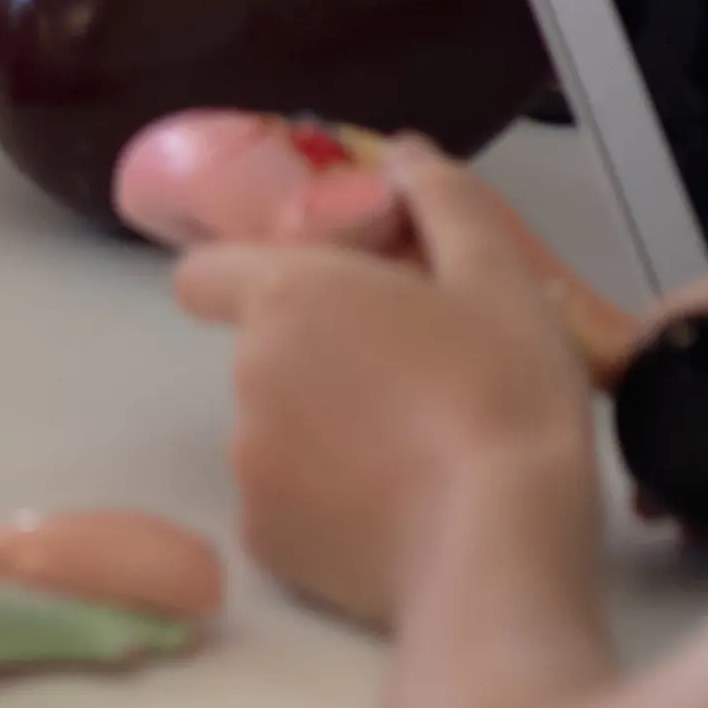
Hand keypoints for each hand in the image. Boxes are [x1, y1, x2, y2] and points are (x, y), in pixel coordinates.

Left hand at [174, 136, 607, 629]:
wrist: (497, 551)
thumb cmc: (501, 393)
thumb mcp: (497, 276)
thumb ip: (441, 199)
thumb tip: (405, 156)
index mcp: (287, 296)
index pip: (206, 271)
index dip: (254, 276)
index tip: (325, 297)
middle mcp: (246, 376)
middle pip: (262, 351)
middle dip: (320, 356)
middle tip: (414, 376)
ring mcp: (249, 468)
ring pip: (278, 430)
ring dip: (326, 431)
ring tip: (418, 452)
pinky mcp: (267, 545)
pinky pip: (289, 505)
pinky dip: (329, 503)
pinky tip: (400, 511)